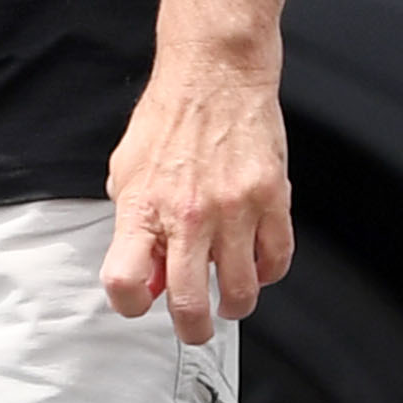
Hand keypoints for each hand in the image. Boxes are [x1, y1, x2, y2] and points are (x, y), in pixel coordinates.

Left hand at [102, 52, 291, 344]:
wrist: (214, 74)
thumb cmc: (168, 120)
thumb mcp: (127, 173)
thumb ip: (132, 228)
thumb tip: (150, 277)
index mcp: (143, 208)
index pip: (125, 282)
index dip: (130, 305)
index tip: (140, 303)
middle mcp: (188, 215)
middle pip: (189, 304)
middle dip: (192, 328)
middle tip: (195, 328)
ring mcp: (234, 210)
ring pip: (241, 291)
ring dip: (235, 305)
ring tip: (230, 299)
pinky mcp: (272, 199)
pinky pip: (277, 260)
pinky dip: (267, 274)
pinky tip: (256, 266)